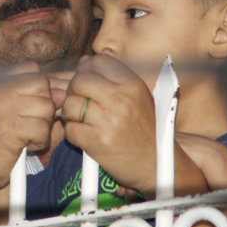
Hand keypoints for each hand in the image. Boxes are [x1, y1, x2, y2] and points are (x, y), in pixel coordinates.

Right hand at [0, 62, 55, 194]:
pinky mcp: (8, 129)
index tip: (33, 108)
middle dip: (45, 106)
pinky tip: (27, 146)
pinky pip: (42, 128)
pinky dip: (41, 141)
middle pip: (42, 84)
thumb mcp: (9, 112)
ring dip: (44, 126)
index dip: (40, 89)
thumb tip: (62, 93)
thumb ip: (33, 98)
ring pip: (46, 106)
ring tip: (29, 136)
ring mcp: (1, 108)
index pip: (32, 69)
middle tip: (33, 124)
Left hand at [62, 54, 158, 195]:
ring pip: (71, 105)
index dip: (86, 70)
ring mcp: (109, 120)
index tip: (87, 82)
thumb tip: (84, 60)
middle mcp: (121, 99)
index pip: (97, 62)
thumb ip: (112, 78)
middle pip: (79, 81)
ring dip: (70, 114)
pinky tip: (84, 136)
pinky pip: (70, 129)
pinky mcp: (98, 142)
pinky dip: (72, 133)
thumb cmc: (145, 131)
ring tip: (82, 121)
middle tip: (80, 103)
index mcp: (132, 84)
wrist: (157, 166)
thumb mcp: (137, 98)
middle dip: (74, 91)